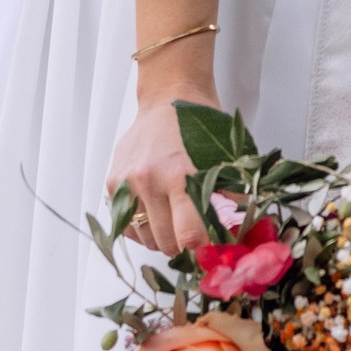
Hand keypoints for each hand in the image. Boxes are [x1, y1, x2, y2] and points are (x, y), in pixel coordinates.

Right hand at [108, 91, 215, 267]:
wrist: (168, 97)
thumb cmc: (200, 126)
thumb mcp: (225, 157)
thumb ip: (231, 196)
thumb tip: (237, 233)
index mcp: (181, 175)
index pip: (188, 234)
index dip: (202, 251)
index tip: (211, 253)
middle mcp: (150, 181)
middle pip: (166, 242)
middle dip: (184, 247)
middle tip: (196, 236)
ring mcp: (128, 182)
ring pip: (145, 238)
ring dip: (162, 238)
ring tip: (176, 221)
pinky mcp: (113, 183)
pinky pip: (126, 224)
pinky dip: (142, 228)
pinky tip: (156, 213)